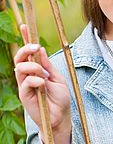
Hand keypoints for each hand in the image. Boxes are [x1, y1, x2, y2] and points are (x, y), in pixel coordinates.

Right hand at [14, 24, 70, 140]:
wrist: (61, 118)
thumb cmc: (61, 100)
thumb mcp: (57, 79)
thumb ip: (48, 66)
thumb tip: (41, 49)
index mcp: (37, 70)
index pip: (29, 53)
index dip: (26, 39)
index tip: (25, 26)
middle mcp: (29, 76)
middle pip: (20, 58)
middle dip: (26, 49)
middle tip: (36, 47)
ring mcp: (25, 85)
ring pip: (20, 68)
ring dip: (32, 67)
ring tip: (43, 73)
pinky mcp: (24, 95)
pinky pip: (25, 83)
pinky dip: (35, 80)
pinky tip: (42, 84)